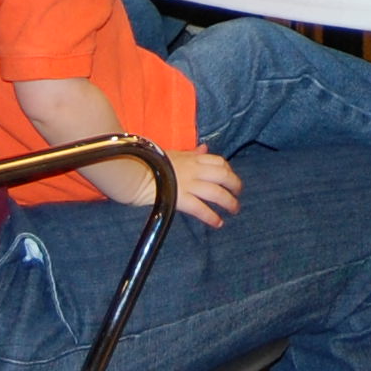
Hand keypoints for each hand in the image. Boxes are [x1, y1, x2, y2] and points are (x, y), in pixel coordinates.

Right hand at [99, 146, 242, 226]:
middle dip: (234, 184)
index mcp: (191, 158)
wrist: (132, 171)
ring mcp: (187, 184)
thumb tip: (205, 148)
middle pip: (222, 176)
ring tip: (234, 209)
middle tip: (238, 194)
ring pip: (216, 192)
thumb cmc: (148, 162)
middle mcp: (193, 170)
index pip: (218, 161)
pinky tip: (218, 223)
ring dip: (228, 202)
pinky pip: (200, 208)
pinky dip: (211, 216)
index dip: (228, 170)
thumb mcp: (173, 153)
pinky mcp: (180, 198)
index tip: (231, 177)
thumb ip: (191, 153)